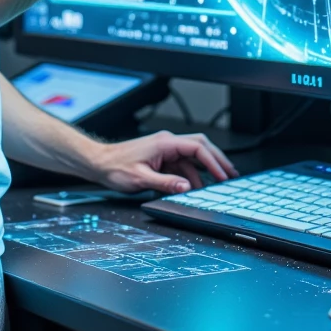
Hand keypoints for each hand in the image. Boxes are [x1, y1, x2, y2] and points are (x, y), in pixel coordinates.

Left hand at [89, 129, 237, 195]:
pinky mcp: (162, 158)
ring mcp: (165, 150)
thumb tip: (187, 187)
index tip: (223, 174)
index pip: (197, 148)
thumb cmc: (115, 168)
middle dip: (217, 159)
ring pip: (193, 156)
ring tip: (221, 181)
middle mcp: (167, 143)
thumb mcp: (141, 179)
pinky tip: (198, 186)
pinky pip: (183, 165)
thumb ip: (166, 183)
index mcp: (165, 143)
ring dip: (207, 168)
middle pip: (201, 146)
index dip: (213, 161)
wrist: (99, 163)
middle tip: (231, 173)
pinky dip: (193, 174)